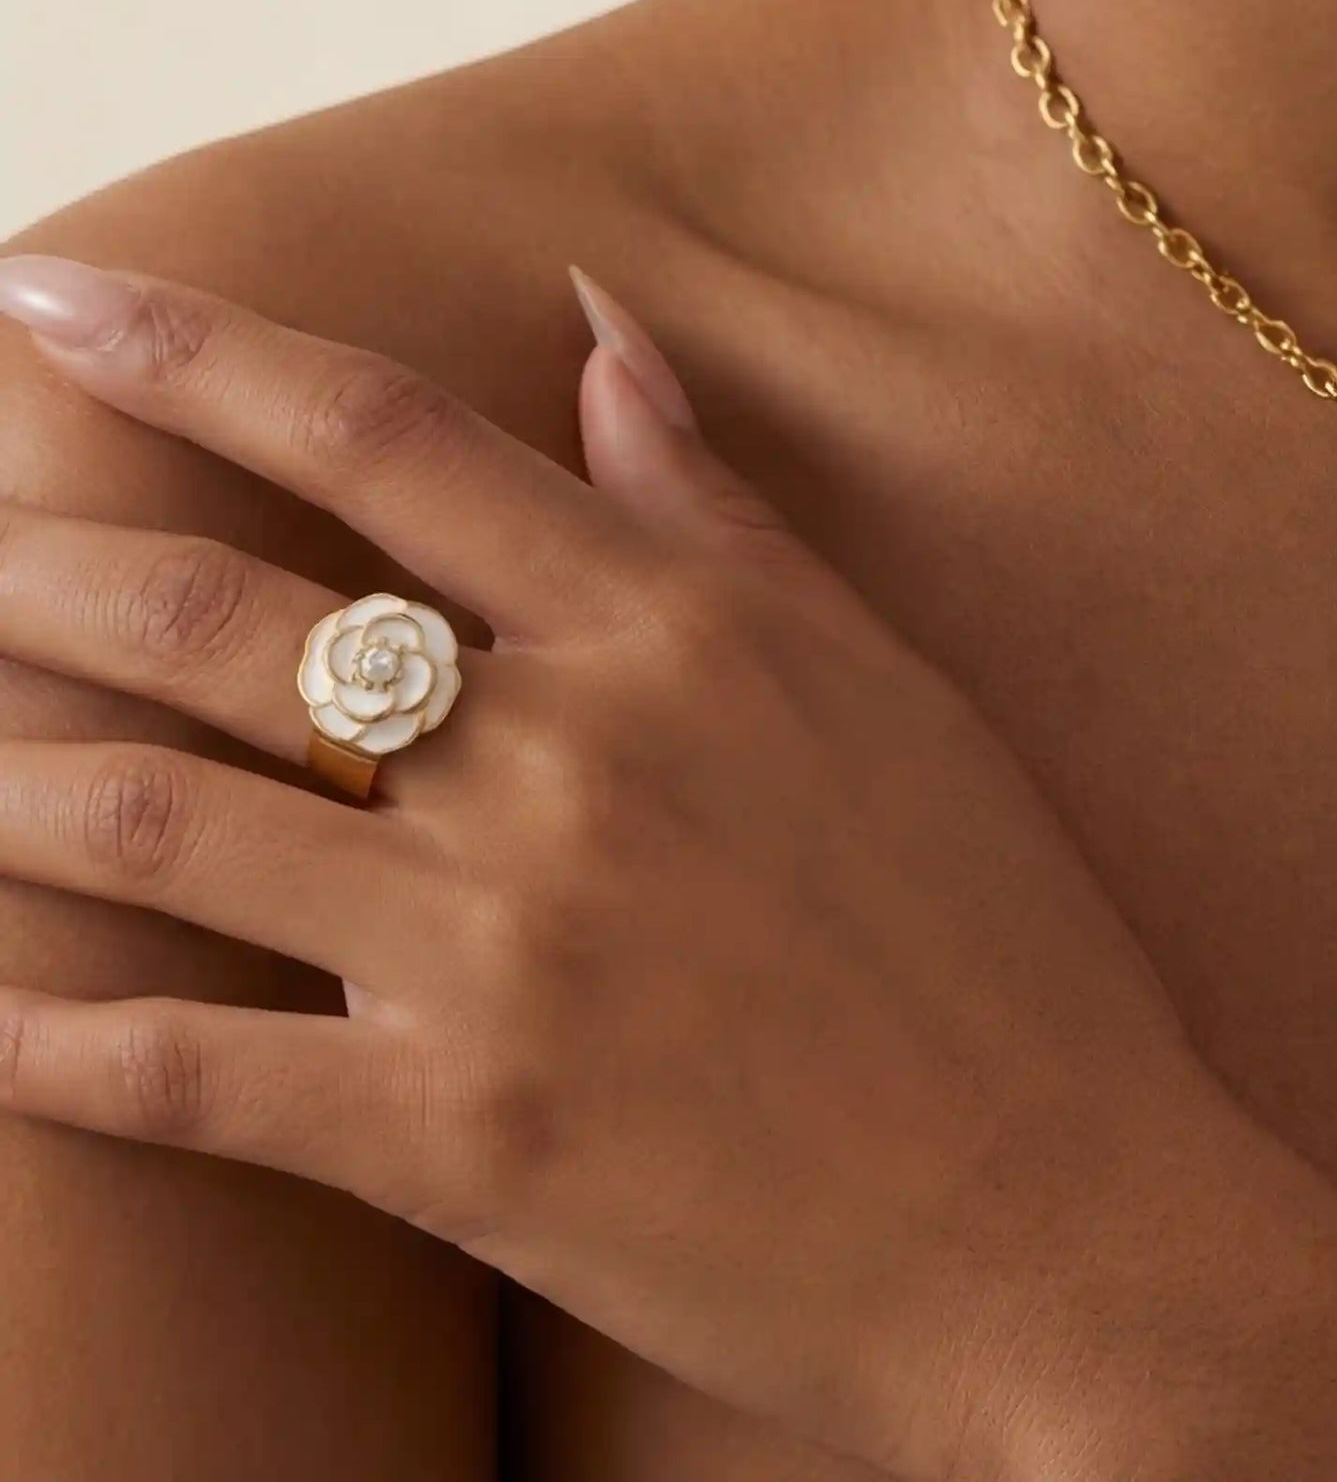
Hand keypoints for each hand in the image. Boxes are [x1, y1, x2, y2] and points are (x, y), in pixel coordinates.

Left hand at [0, 260, 1336, 1481]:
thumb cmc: (990, 932)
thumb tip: (597, 334)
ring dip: (7, 783)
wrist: (1056, 1210)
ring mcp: (499, 950)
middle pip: (232, 616)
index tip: (62, 300)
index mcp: (676, 629)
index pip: (386, 442)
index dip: (199, 355)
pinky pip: (183, 1076)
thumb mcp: (878, 681)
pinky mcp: (449, 1139)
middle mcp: (568, 758)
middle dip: (45, 565)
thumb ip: (714, 510)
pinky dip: (46, 1044)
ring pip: (162, 830)